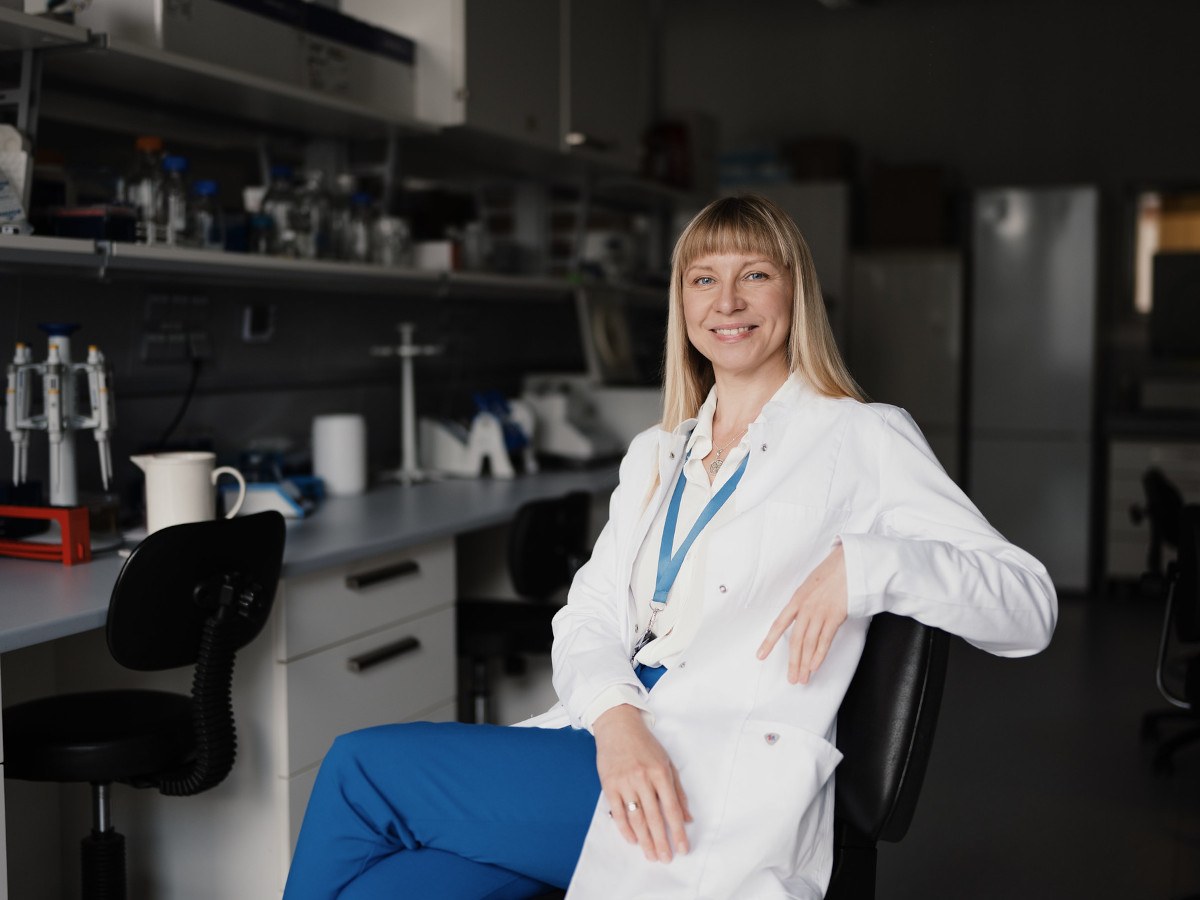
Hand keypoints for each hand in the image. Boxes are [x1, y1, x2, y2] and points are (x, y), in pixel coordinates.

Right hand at [592, 704, 691, 861]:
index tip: (683, 849)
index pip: (672, 809)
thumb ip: (677, 791)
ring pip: (636, 818)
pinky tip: (632, 840)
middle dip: (661, 841)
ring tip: (651, 856)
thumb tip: (688, 818)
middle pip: (654, 817)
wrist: (617, 726)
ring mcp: (624, 782)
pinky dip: (625, 829)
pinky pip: (618, 812)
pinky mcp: (609, 785)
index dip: (678, 831)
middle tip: (666, 859)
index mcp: (660, 773)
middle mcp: (643, 778)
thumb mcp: (667, 762)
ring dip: (644, 840)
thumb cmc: (645, 744)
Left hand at [757, 544, 847, 683]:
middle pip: (795, 640)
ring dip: (805, 663)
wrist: (850, 562)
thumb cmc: (832, 572)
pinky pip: (825, 639)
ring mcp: (820, 612)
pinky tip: (814, 666)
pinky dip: (819, 655)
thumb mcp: (811, 584)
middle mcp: (805, 607)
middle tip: (791, 678)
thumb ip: (804, 601)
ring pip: (809, 643)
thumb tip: (799, 616)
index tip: (761, 655)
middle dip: (792, 662)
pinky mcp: (835, 615)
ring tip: (802, 678)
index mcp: (797, 599)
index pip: (779, 624)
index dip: (769, 642)